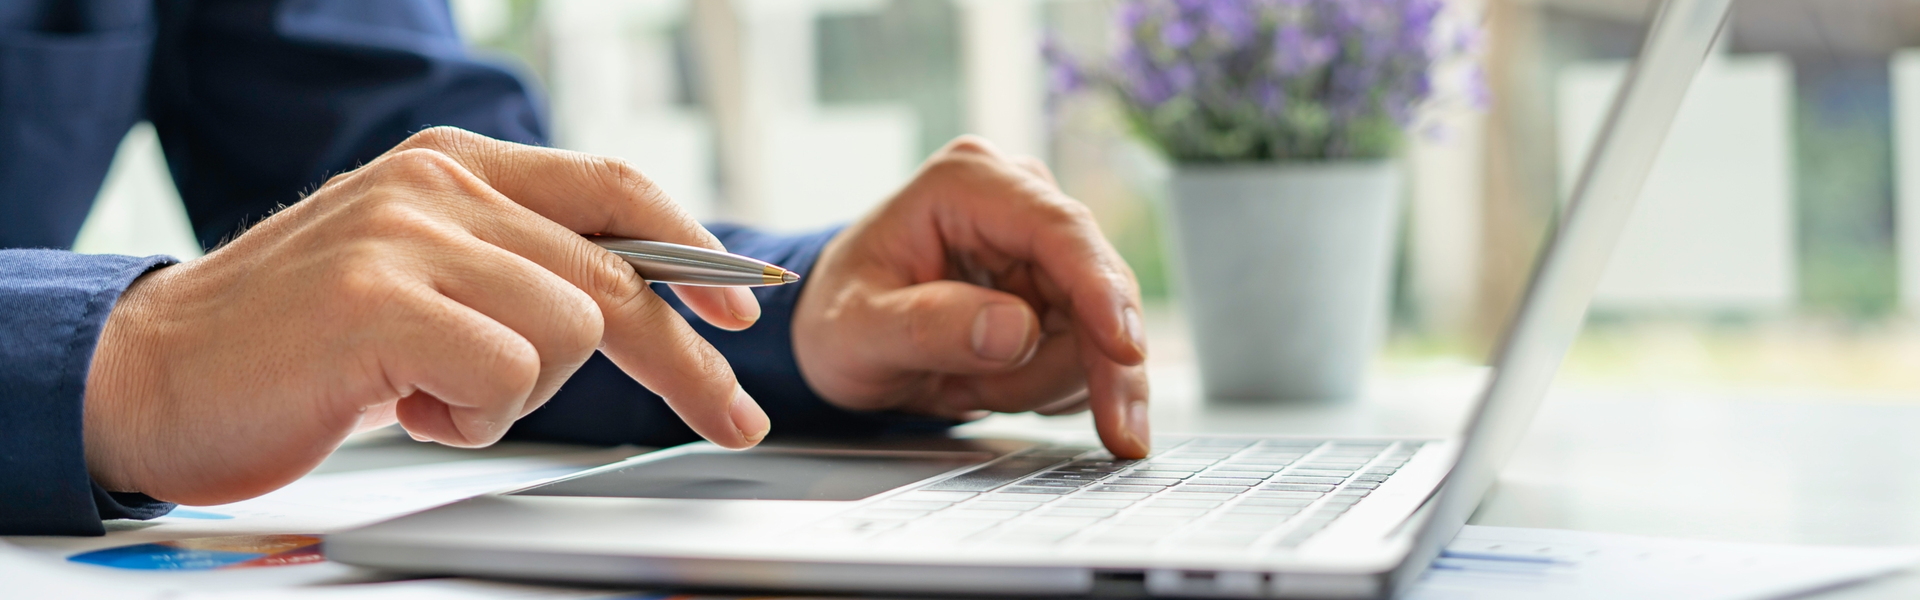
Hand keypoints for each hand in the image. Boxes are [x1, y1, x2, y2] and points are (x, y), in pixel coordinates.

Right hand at [84, 128, 771, 504]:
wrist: (153, 374)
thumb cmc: (301, 343)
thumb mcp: (422, 277)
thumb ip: (512, 265)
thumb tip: (635, 296)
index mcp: (456, 166)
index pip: (616, 189)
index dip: (694, 251)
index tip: (742, 310)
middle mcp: (440, 183)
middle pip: (617, 273)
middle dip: (684, 362)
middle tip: (731, 421)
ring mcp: (408, 233)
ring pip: (572, 328)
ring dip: (520, 396)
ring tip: (434, 396)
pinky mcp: (379, 297)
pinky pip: (506, 374)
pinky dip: (471, 417)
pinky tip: (403, 406)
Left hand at [793, 136, 1150, 457]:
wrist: (834, 335)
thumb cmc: (836, 317)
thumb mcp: (855, 331)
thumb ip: (927, 327)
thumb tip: (1017, 331)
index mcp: (967, 184)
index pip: (1058, 229)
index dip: (1100, 290)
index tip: (1124, 350)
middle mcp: (1018, 202)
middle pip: (1098, 288)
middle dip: (1081, 366)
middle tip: (1058, 422)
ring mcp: (1043, 249)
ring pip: (1099, 331)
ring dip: (1040, 383)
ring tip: (964, 386)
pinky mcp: (1058, 292)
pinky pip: (1091, 354)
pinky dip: (1046, 389)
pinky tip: (987, 386)